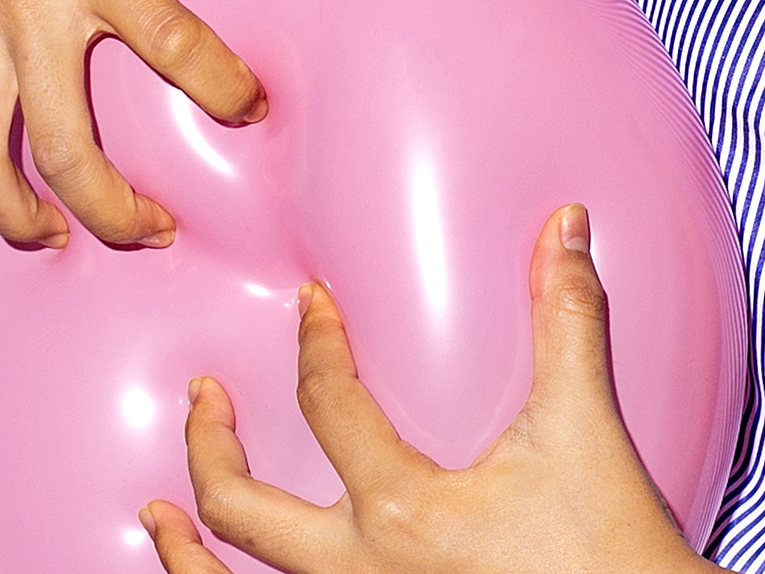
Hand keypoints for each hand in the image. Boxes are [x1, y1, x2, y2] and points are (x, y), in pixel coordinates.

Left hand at [141, 205, 731, 573]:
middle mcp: (359, 573)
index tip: (313, 305)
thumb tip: (566, 226)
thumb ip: (568, 321)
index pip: (326, 404)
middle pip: (240, 509)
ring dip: (183, 553)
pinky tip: (221, 573)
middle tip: (201, 396)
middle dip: (208, 444)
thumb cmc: (611, 549)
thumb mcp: (582, 430)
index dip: (315, 343)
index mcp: (400, 508)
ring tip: (154, 512)